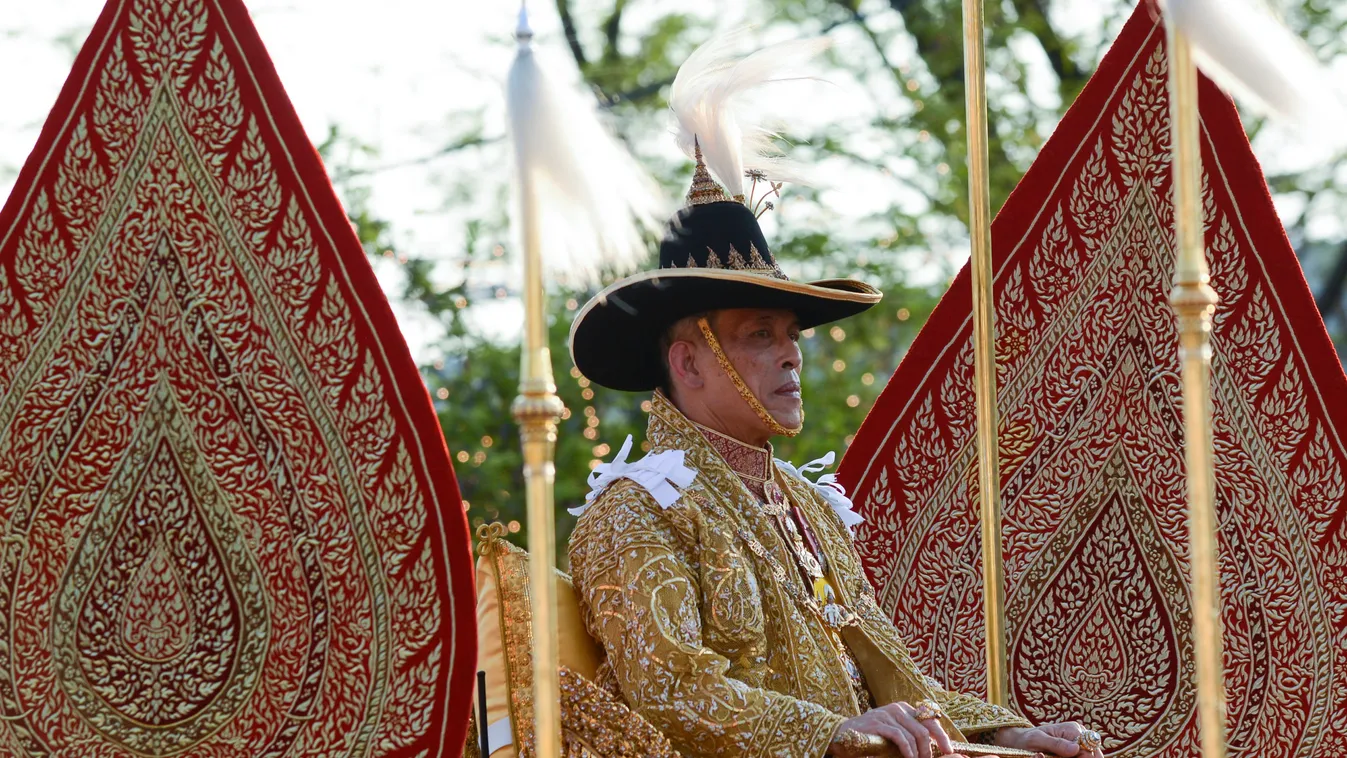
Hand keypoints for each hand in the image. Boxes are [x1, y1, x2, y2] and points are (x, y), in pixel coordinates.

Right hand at [828, 702, 955, 757]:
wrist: (841, 735)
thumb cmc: (870, 738)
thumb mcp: (893, 733)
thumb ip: (910, 735)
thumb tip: (931, 747)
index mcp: (904, 708)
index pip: (930, 719)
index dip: (941, 735)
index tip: (948, 750)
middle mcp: (897, 708)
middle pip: (925, 728)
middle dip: (930, 749)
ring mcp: (887, 714)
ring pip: (914, 734)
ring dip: (919, 753)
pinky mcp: (878, 723)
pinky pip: (900, 737)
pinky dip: (907, 750)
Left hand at [995, 723, 1103, 757]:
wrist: (1022, 740)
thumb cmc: (1028, 739)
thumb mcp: (1038, 740)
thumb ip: (1057, 744)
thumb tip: (1076, 748)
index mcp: (1072, 729)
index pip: (1088, 748)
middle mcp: (1079, 733)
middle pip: (1093, 753)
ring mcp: (1079, 741)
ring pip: (1089, 756)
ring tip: (1056, 757)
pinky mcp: (1076, 748)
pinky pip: (1081, 756)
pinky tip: (1060, 757)